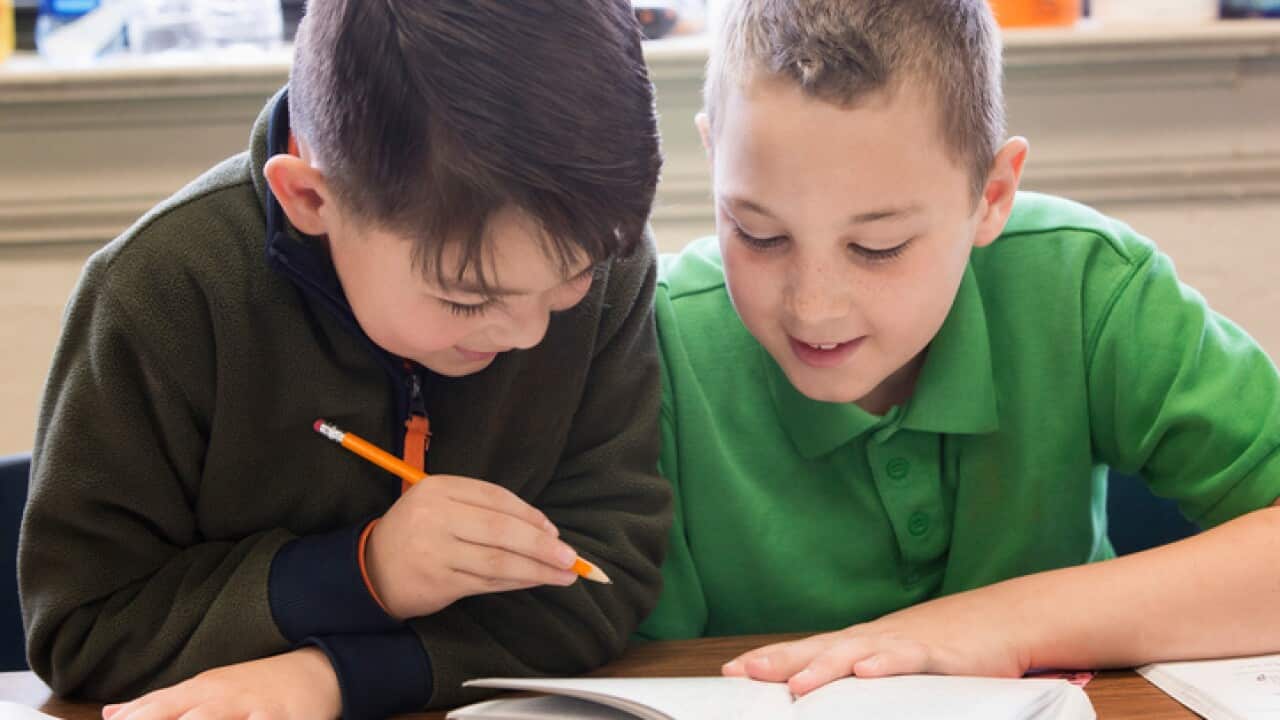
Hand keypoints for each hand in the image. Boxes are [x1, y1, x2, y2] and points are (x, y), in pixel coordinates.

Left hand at [101, 647, 340, 719]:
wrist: (318, 671)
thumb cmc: (256, 686)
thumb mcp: (206, 689)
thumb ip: (158, 705)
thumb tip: (110, 713)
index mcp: (200, 690)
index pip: (154, 707)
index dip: (132, 719)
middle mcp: (221, 697)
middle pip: (179, 712)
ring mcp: (250, 708)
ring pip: (211, 717)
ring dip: (194, 719)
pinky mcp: (277, 719)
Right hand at [366, 474, 580, 618]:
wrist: (372, 570)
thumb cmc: (418, 533)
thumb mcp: (442, 504)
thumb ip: (484, 508)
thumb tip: (542, 528)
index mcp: (438, 488)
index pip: (496, 498)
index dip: (530, 515)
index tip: (553, 531)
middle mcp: (436, 516)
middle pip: (502, 530)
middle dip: (542, 545)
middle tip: (570, 557)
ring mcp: (436, 550)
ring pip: (498, 560)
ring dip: (536, 569)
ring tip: (564, 574)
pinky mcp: (438, 581)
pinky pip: (487, 582)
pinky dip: (516, 582)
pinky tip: (535, 581)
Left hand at [721, 593, 1032, 696]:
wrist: (1001, 619)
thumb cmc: (944, 644)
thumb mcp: (893, 660)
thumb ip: (860, 676)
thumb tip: (817, 694)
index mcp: (858, 644)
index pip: (804, 649)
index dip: (769, 659)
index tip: (730, 670)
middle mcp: (871, 640)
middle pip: (817, 648)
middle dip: (779, 661)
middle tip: (743, 672)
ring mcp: (902, 643)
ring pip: (855, 653)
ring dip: (823, 667)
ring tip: (796, 684)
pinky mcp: (938, 655)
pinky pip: (908, 658)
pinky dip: (886, 663)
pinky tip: (867, 670)